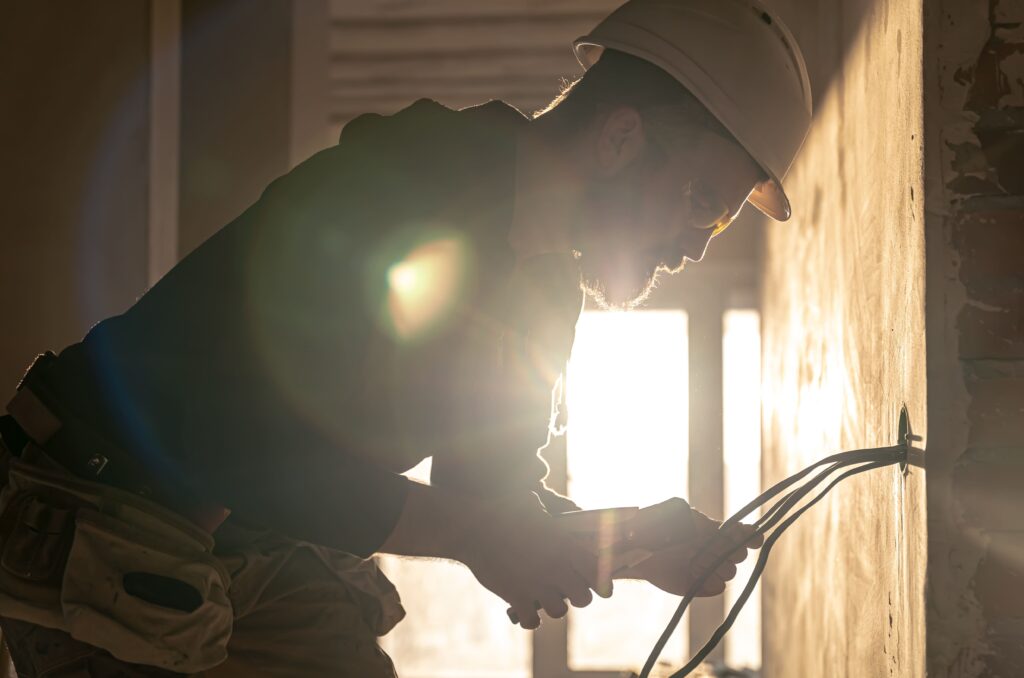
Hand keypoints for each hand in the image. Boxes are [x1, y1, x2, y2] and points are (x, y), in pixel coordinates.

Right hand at [459, 493, 607, 629]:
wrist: (473, 526)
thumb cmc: (502, 511)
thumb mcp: (531, 506)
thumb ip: (546, 513)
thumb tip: (543, 503)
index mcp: (564, 544)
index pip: (599, 572)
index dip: (600, 581)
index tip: (598, 584)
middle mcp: (556, 567)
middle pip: (584, 598)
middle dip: (577, 596)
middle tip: (565, 590)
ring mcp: (536, 585)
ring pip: (559, 612)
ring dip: (552, 606)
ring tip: (543, 597)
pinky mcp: (516, 597)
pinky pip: (532, 621)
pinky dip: (529, 618)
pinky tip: (524, 608)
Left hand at [618, 499, 762, 595]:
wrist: (638, 549)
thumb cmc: (659, 529)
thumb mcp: (684, 519)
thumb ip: (709, 525)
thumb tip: (736, 531)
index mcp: (715, 532)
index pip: (744, 535)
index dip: (750, 537)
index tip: (752, 539)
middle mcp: (716, 551)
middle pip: (740, 555)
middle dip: (728, 551)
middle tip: (706, 547)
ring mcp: (710, 569)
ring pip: (730, 572)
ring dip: (715, 565)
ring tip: (693, 559)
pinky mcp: (701, 585)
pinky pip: (719, 587)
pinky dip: (710, 581)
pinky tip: (694, 573)